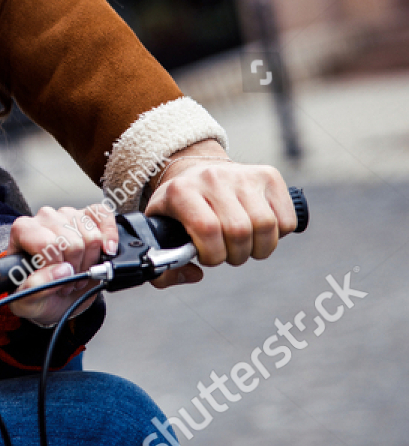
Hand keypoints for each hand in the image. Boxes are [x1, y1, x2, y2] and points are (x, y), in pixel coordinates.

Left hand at [7, 204, 114, 325]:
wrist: (52, 297)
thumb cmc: (36, 295)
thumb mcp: (26, 302)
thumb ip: (35, 288)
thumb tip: (61, 271)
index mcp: (23, 231)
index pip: (49, 244)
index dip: (58, 268)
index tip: (58, 282)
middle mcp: (45, 218)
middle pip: (73, 242)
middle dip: (75, 269)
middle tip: (68, 282)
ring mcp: (67, 214)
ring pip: (92, 235)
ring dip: (91, 261)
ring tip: (78, 272)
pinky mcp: (87, 216)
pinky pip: (103, 215)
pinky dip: (109, 235)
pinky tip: (106, 251)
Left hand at [144, 141, 296, 286]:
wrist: (197, 171)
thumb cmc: (179, 210)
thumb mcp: (159, 232)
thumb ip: (165, 264)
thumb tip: (194, 274)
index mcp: (181, 191)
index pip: (207, 229)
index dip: (213, 254)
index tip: (208, 257)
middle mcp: (212, 177)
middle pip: (239, 230)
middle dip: (236, 255)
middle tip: (228, 253)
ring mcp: (243, 174)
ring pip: (266, 226)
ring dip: (259, 248)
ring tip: (245, 244)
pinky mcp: (268, 175)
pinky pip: (286, 220)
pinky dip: (277, 235)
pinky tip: (258, 231)